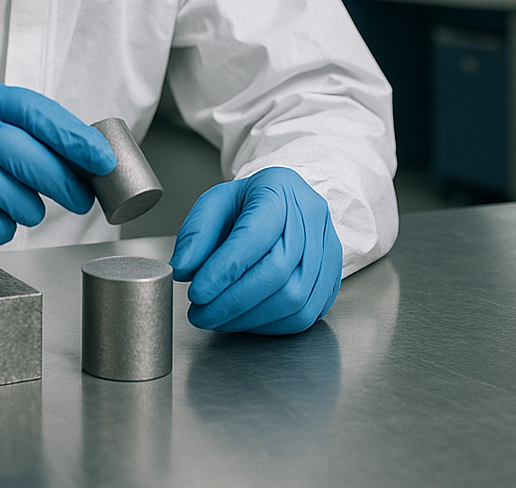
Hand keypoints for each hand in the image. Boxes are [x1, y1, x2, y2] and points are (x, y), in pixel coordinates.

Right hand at [0, 81, 114, 260]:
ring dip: (30, 210)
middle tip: (81, 199)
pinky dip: (3, 228)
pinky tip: (0, 222)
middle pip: (24, 154)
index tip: (102, 159)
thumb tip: (92, 160)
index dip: (73, 137)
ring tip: (30, 211)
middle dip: (62, 182)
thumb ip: (31, 140)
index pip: (34, 111)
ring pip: (7, 191)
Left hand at [169, 167, 341, 334]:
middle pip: (278, 272)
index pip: (254, 236)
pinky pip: (307, 313)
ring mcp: (328, 247)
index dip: (224, 270)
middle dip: (233, 302)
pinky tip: (245, 320)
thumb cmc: (250, 202)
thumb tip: (183, 269)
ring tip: (218, 318)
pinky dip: (271, 325)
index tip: (197, 292)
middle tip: (201, 313)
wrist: (286, 202)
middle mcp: (311, 217)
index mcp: (278, 190)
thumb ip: (196, 234)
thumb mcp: (214, 203)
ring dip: (250, 318)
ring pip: (295, 298)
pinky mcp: (333, 276)